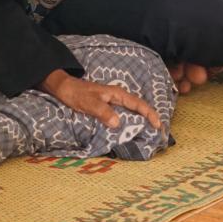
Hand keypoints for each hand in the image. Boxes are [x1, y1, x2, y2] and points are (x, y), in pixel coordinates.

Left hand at [39, 70, 162, 128]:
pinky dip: (130, 121)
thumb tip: (118, 123)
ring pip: (132, 111)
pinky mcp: (107, 106)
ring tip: (149, 134)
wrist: (63, 87)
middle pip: (139, 108)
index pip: (139, 104)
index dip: (150, 115)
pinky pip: (124, 114)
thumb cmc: (76, 93)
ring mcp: (113, 101)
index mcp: (117, 94)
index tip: (158, 126)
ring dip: (142, 121)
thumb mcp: (88, 103)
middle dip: (150, 119)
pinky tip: (130, 130)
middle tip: (159, 134)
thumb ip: (103, 112)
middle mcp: (118, 97)